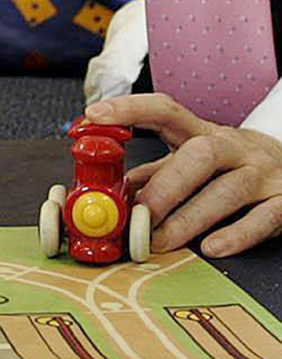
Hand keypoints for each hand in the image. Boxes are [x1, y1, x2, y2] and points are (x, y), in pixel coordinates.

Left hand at [86, 94, 281, 257]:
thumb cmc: (227, 166)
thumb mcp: (189, 160)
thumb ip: (152, 173)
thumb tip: (110, 188)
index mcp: (201, 133)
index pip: (165, 111)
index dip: (129, 110)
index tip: (94, 116)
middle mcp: (233, 148)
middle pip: (201, 154)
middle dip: (165, 186)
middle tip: (139, 213)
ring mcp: (262, 173)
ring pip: (228, 189)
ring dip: (189, 218)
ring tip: (160, 241)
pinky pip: (263, 218)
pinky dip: (236, 235)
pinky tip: (211, 247)